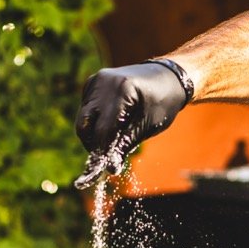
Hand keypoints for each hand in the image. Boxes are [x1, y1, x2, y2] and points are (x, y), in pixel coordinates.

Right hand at [74, 60, 191, 189]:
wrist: (165, 76)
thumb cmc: (161, 102)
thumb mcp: (148, 125)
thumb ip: (126, 144)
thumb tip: (110, 168)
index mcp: (122, 90)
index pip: (104, 130)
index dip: (103, 153)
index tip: (104, 171)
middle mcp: (104, 82)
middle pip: (85, 124)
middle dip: (93, 145)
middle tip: (105, 159)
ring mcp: (95, 81)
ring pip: (82, 119)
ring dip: (93, 135)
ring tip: (113, 141)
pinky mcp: (91, 82)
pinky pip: (85, 110)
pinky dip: (94, 122)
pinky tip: (112, 123)